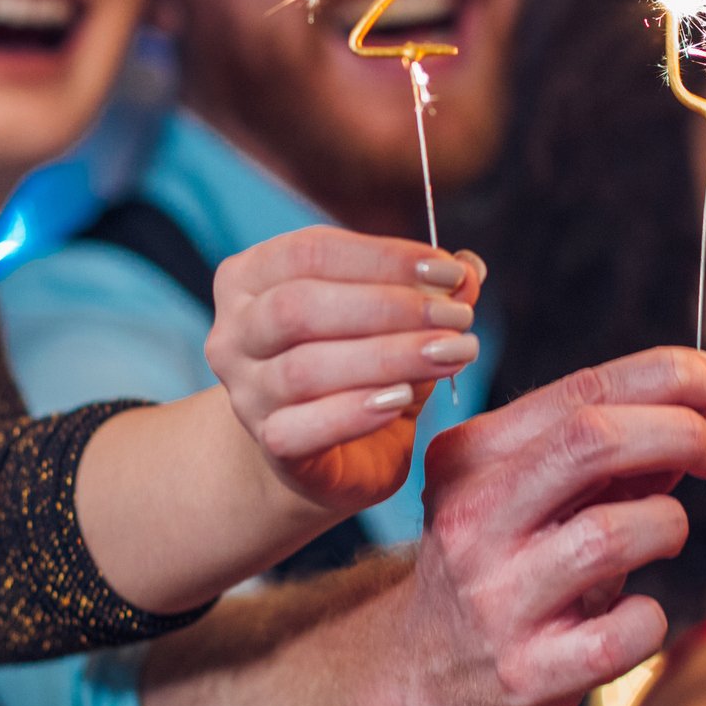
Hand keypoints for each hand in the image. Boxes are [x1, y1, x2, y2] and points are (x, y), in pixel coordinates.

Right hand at [207, 226, 483, 513]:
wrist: (325, 453)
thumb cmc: (359, 367)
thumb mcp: (397, 320)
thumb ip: (428, 289)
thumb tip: (470, 267)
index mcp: (252, 278)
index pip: (310, 252)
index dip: (384, 257)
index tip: (451, 271)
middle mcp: (235, 333)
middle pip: (300, 306)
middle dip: (390, 307)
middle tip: (458, 317)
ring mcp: (245, 394)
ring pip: (304, 368)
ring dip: (388, 356)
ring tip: (449, 353)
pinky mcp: (270, 446)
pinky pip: (301, 428)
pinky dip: (355, 411)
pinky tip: (402, 400)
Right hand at [367, 345, 705, 705]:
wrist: (418, 675)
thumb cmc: (494, 564)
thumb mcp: (527, 492)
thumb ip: (604, 451)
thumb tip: (698, 403)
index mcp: (470, 457)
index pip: (582, 392)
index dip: (668, 375)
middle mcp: (473, 520)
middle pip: (593, 441)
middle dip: (679, 432)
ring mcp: (496, 599)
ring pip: (614, 532)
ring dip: (666, 523)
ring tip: (664, 533)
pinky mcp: (526, 673)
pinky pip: (628, 629)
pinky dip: (651, 616)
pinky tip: (635, 615)